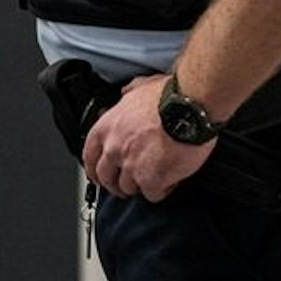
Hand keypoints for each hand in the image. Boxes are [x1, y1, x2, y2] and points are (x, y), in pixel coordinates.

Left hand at [80, 74, 213, 202]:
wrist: (191, 108)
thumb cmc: (172, 96)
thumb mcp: (142, 86)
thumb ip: (130, 92)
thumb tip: (127, 92)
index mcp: (108, 126)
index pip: (89, 155)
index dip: (94, 168)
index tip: (99, 175)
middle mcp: (115, 148)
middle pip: (106, 178)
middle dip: (116, 183)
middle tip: (129, 183)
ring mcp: (131, 166)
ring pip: (129, 188)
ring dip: (141, 185)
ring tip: (156, 177)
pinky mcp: (151, 180)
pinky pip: (152, 194)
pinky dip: (162, 190)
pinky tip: (170, 180)